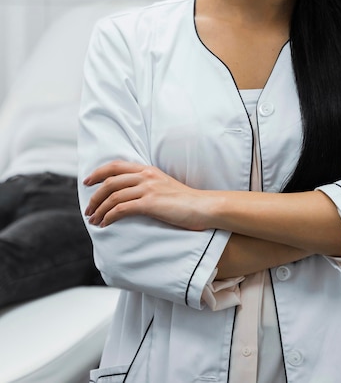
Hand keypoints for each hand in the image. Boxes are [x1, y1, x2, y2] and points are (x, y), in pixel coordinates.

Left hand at [84, 160, 213, 228]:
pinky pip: (121, 209)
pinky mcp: (150, 203)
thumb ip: (148, 185)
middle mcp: (146, 176)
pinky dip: (109, 217)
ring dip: (99, 209)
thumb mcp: (164, 186)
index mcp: (148, 170)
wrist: (203, 206)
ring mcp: (148, 189)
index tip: (87, 182)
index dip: (98, 173)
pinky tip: (105, 224)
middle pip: (110, 181)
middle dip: (94, 196)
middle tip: (88, 209)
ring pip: (113, 196)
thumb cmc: (186, 201)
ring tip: (94, 220)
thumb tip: (131, 194)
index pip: (116, 166)